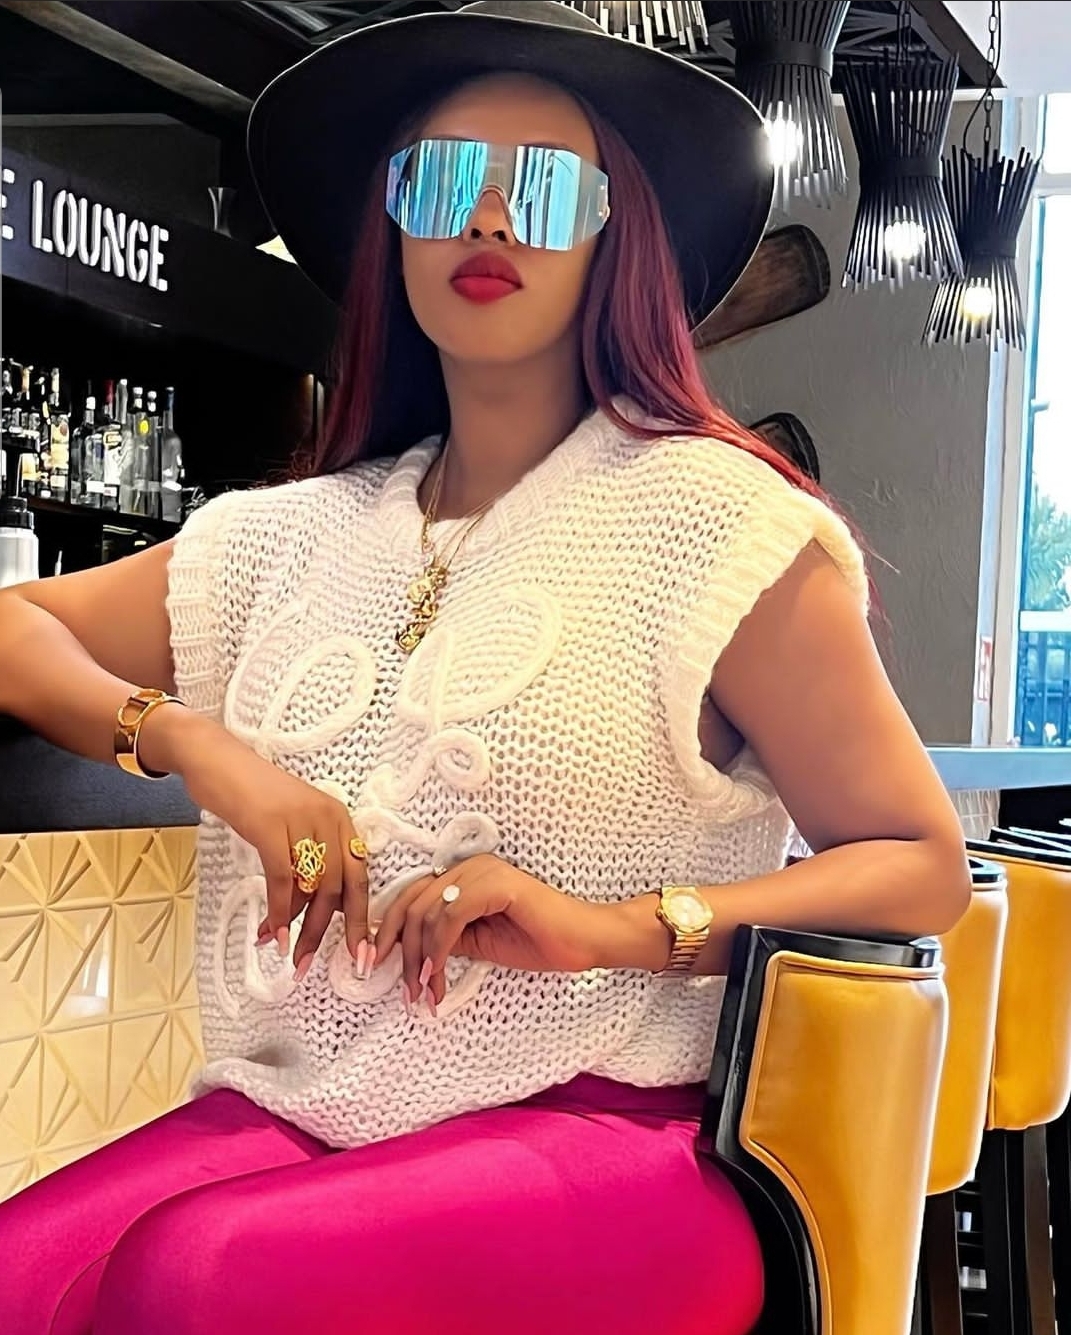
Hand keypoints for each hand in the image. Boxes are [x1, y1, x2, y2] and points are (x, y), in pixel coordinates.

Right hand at [144, 709, 368, 972]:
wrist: (215, 759)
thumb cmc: (252, 796)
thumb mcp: (293, 824)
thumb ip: (308, 860)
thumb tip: (316, 910)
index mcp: (339, 819)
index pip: (360, 874)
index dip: (361, 918)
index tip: (360, 955)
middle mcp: (328, 818)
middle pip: (340, 887)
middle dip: (330, 932)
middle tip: (313, 963)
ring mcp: (300, 820)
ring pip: (313, 887)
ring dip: (300, 927)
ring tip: (287, 953)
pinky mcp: (271, 825)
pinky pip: (283, 879)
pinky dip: (279, 911)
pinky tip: (271, 933)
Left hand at [373, 854, 618, 1012]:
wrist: (583, 941)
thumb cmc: (538, 941)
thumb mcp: (478, 942)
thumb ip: (446, 938)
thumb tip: (409, 952)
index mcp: (463, 875)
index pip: (412, 897)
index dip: (389, 930)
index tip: (376, 965)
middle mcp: (469, 867)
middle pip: (413, 904)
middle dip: (401, 950)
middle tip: (404, 990)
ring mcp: (483, 872)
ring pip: (427, 912)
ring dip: (419, 958)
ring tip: (423, 992)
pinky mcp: (497, 884)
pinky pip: (451, 916)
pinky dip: (438, 949)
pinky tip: (438, 976)